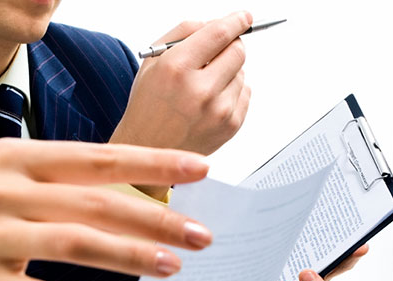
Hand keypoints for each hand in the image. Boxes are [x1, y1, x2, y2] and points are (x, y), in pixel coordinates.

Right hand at [0, 139, 211, 280]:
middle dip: (154, 218)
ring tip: (170, 266)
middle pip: (94, 202)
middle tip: (201, 235)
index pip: (97, 157)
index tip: (200, 170)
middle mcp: (5, 190)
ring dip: (125, 256)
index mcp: (19, 158)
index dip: (152, 164)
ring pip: (70, 244)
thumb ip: (63, 180)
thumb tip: (136, 192)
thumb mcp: (8, 176)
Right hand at [110, 11, 252, 197]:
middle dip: (230, 47)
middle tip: (216, 55)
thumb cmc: (148, 106)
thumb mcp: (152, 62)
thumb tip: (215, 22)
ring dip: (228, 73)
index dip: (236, 21)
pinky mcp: (230, 126)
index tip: (244, 17)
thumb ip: (183, 33)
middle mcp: (200, 90)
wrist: (147, 150)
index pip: (220, 33)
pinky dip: (232, 93)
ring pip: (242, 73)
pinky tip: (210, 104)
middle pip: (238, 50)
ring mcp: (218, 110)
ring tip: (203, 89)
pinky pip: (245, 94)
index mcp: (176, 68)